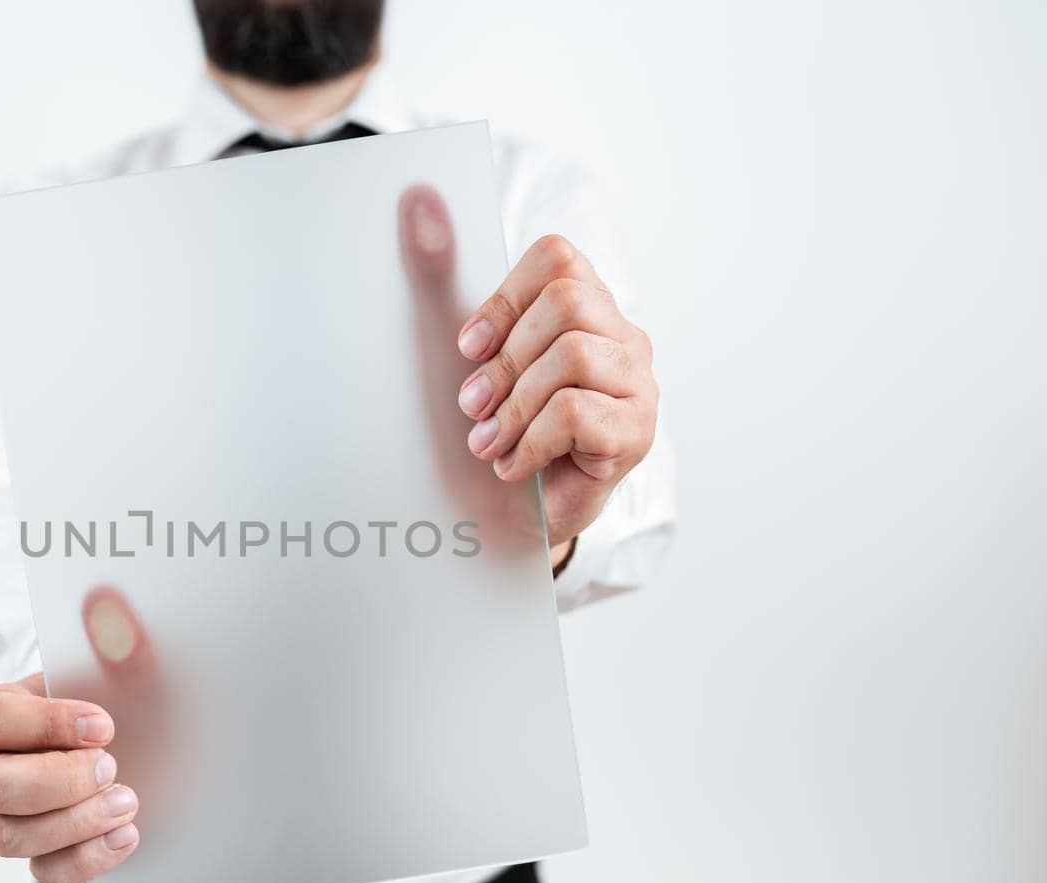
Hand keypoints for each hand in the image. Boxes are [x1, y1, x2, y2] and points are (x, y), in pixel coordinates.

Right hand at [0, 589, 147, 882]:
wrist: (165, 741)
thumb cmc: (135, 695)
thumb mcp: (132, 664)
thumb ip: (116, 637)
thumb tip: (106, 601)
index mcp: (8, 711)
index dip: (42, 725)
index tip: (105, 724)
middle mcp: (2, 766)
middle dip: (52, 782)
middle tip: (112, 766)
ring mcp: (20, 815)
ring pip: (7, 837)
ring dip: (69, 824)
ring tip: (128, 802)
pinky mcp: (49, 852)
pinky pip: (46, 871)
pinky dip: (85, 859)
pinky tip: (128, 834)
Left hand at [398, 187, 658, 550]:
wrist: (501, 517)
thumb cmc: (487, 426)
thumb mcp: (454, 348)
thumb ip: (438, 271)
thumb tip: (415, 195)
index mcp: (584, 305)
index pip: (558, 258)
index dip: (504, 299)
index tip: (466, 348)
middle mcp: (621, 336)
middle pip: (568, 303)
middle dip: (506, 359)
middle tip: (473, 405)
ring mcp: (637, 385)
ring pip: (572, 357)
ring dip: (513, 407)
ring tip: (490, 441)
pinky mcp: (637, 434)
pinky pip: (577, 412)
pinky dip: (530, 441)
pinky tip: (514, 465)